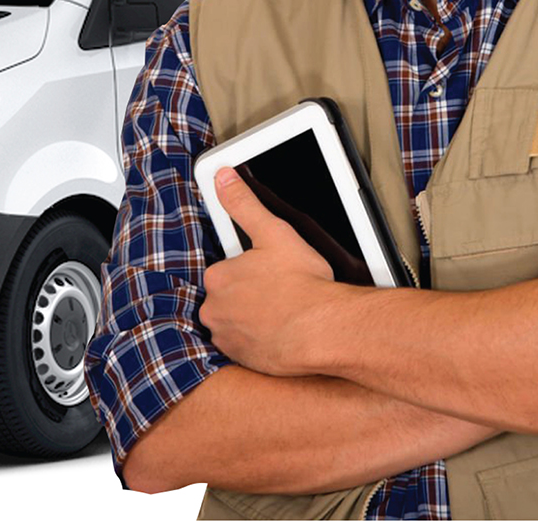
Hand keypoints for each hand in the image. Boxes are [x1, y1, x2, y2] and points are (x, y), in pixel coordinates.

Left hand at [199, 167, 344, 375]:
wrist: (324, 332)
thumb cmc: (302, 284)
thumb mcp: (273, 232)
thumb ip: (244, 204)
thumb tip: (222, 177)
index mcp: (217, 277)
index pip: (225, 269)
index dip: (248, 268)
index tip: (269, 274)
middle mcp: (214, 309)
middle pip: (227, 296)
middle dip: (247, 294)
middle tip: (278, 292)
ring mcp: (228, 337)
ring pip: (234, 321)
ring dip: (251, 318)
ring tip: (281, 312)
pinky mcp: (242, 360)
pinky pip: (244, 346)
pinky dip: (258, 340)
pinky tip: (279, 333)